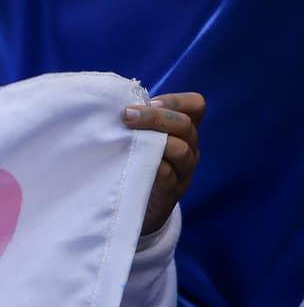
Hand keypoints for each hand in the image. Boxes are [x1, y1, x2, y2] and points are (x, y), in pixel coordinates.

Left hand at [122, 91, 203, 235]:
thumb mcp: (141, 138)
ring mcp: (184, 172)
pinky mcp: (172, 192)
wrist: (139, 207)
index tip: (149, 101)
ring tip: (128, 135)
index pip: (195, 106)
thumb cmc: (136, 163)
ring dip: (155, 139)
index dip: (175, 100)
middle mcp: (190, 148)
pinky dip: (154, 166)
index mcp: (184, 131)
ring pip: (182, 150)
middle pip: (185, 125)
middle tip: (127, 115)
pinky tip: (134, 160)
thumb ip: (137, 120)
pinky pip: (168, 175)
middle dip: (156, 117)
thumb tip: (110, 99)